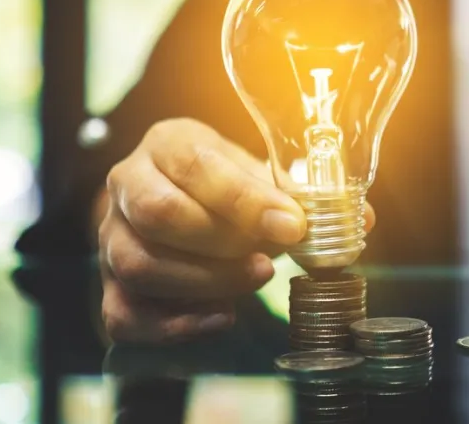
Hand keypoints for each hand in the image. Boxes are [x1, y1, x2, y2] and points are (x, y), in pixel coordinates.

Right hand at [98, 118, 375, 342]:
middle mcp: (129, 184)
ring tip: (254, 281)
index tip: (293, 225)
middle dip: (223, 244)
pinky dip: (174, 324)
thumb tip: (359, 220)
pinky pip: (124, 313)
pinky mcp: (108, 284)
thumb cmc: (223, 184)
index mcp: (170, 144)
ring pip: (140, 264)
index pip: (197, 165)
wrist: (174, 198)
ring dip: (204, 282)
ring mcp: (110, 236)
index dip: (245, 200)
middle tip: (270, 261)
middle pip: (160, 214)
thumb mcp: (259, 173)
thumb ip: (301, 194)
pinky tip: (220, 316)